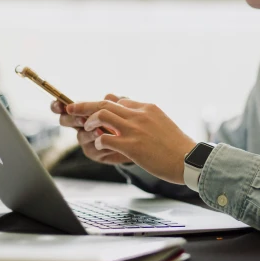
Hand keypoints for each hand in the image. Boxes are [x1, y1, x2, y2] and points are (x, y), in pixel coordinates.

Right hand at [51, 94, 132, 165]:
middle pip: (65, 121)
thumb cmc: (128, 121)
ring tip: (100, 131)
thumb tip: (108, 96)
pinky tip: (111, 142)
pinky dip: (102, 144)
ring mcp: (86, 139)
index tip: (59, 105)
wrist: (137, 142)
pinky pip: (92, 149)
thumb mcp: (123, 108)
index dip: (57, 105)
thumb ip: (115, 101)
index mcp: (84, 111)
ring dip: (89, 133)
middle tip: (83, 119)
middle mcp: (81, 125)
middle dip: (72, 119)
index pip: (64, 107)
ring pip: (80, 136)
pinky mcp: (94, 152)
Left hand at [66, 98, 197, 183]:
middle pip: (105, 102)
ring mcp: (135, 129)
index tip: (94, 110)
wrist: (189, 160)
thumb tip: (132, 116)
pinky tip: (101, 146)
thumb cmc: (177, 147)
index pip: (119, 100)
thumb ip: (145, 118)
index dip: (104, 105)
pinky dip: (99, 141)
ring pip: (102, 116)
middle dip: (84, 105)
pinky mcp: (132, 146)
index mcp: (147, 108)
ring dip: (90, 122)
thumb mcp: (162, 123)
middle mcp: (139, 115)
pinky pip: (105, 138)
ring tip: (87, 129)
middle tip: (70, 108)